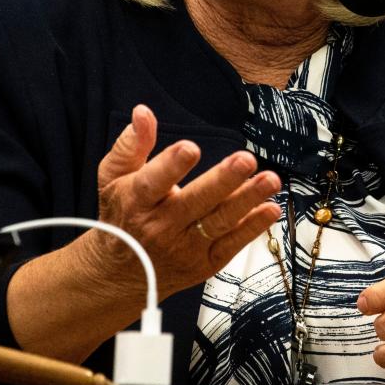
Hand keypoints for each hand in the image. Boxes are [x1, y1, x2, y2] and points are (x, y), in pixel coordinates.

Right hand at [94, 104, 280, 297]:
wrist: (121, 272)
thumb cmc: (121, 216)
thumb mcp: (113, 177)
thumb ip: (131, 144)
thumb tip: (143, 112)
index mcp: (137, 201)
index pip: (154, 182)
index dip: (171, 165)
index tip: (190, 148)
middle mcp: (161, 226)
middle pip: (195, 202)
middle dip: (223, 181)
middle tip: (245, 160)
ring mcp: (185, 247)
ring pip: (219, 222)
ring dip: (247, 200)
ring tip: (269, 180)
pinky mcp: (205, 263)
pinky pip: (232, 244)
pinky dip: (253, 227)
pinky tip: (270, 208)